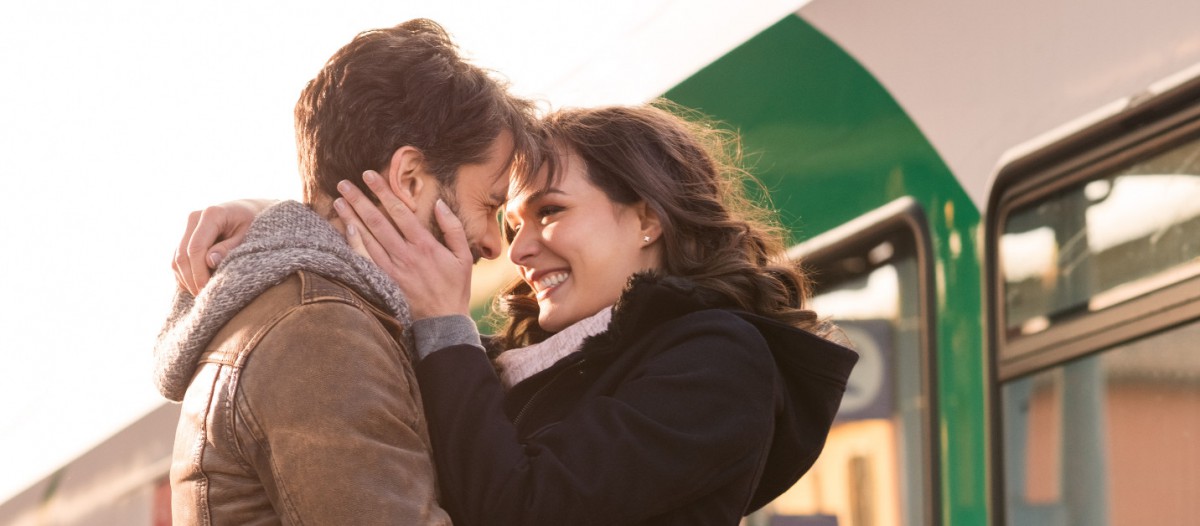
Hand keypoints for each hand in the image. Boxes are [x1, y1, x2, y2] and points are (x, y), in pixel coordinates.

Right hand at [173, 199, 275, 294]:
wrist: (251, 211)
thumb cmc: (254, 222)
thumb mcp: (249, 234)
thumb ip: (230, 248)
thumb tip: (209, 262)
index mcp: (211, 214)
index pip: (196, 248)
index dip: (198, 272)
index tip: (206, 290)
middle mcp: (194, 218)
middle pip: (182, 255)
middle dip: (191, 279)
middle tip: (204, 298)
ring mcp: (188, 228)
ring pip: (176, 259)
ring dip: (186, 280)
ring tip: (203, 295)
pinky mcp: (185, 238)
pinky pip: (178, 261)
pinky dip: (185, 276)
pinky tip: (197, 287)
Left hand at [333, 171, 471, 319]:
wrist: (443, 321)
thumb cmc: (455, 287)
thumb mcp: (464, 256)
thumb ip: (453, 228)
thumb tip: (440, 204)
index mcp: (425, 245)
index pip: (399, 211)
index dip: (383, 191)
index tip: (370, 175)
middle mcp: (405, 255)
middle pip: (377, 221)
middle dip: (360, 199)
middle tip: (344, 183)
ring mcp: (392, 269)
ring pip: (367, 238)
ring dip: (351, 218)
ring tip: (339, 200)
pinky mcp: (383, 282)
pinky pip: (364, 260)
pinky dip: (353, 244)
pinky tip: (344, 230)